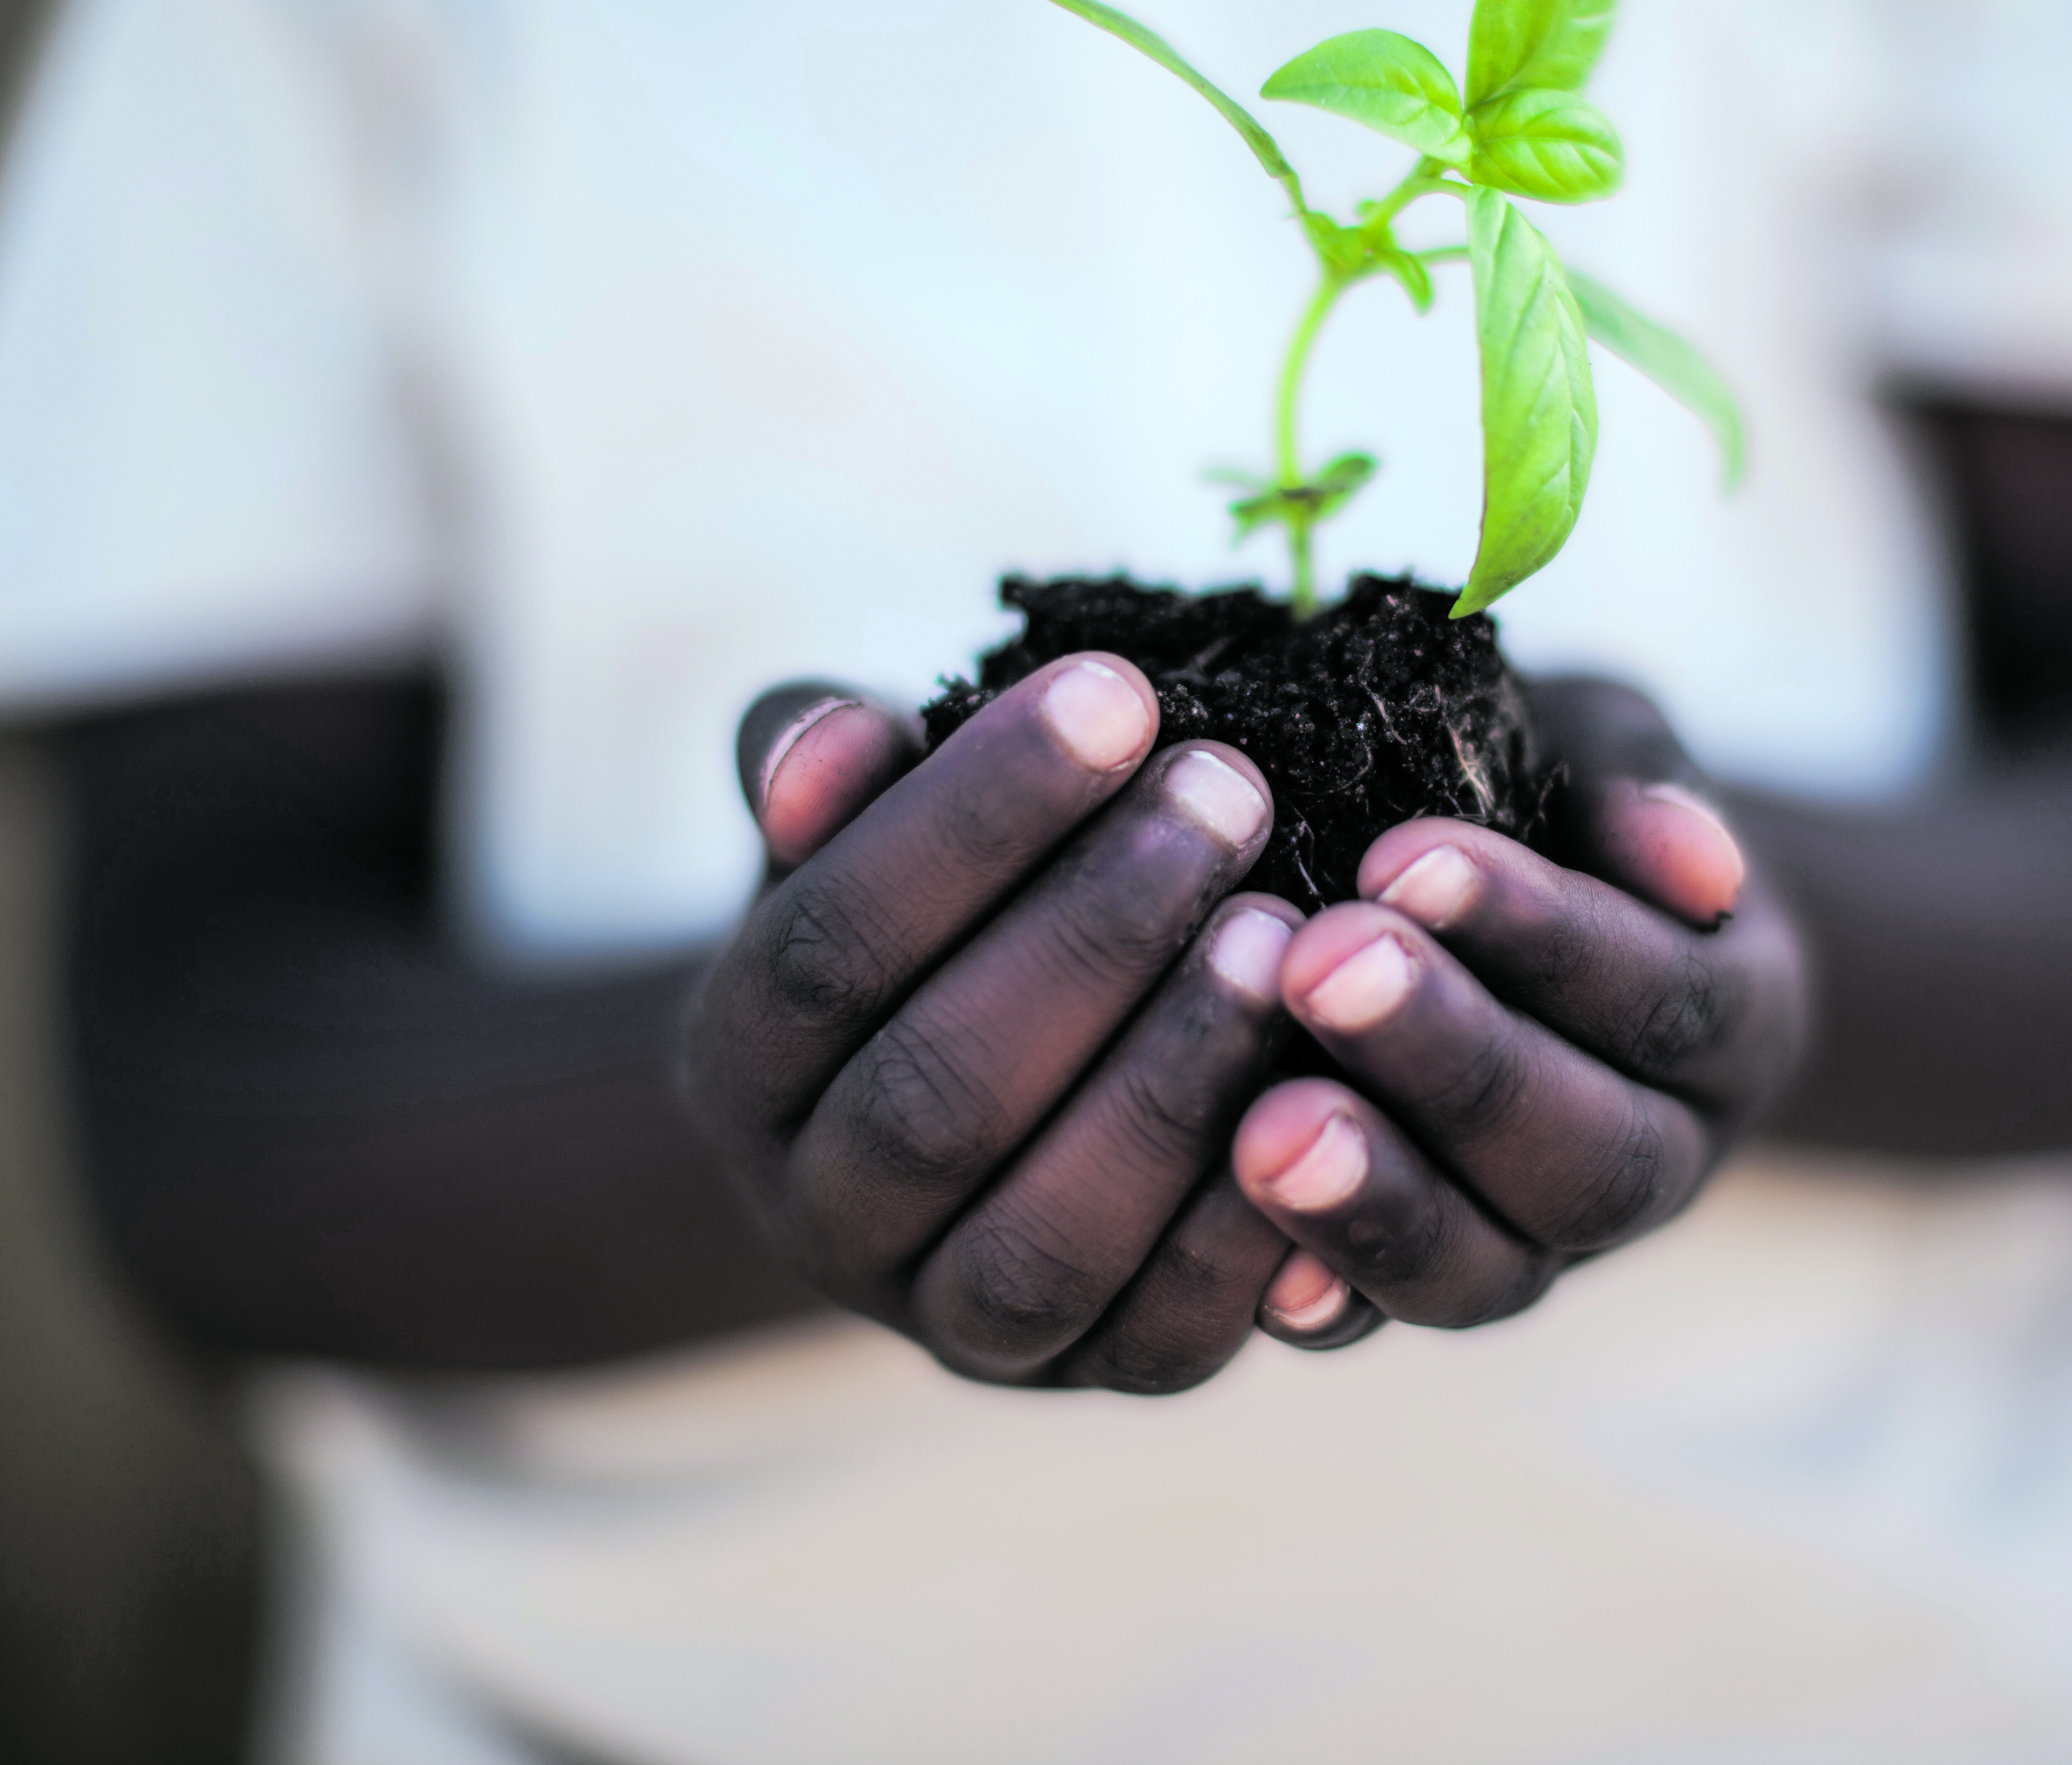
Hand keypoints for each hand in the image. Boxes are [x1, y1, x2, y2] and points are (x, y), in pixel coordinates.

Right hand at [680, 658, 1309, 1392]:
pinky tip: (1334, 1090)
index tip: (1117, 694)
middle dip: (1093, 934)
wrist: (958, 1108)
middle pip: (936, 1096)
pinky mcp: (1087, 1377)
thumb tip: (833, 737)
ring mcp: (948, 1323)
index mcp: (737, 1067)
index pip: (830, 945)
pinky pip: (1162, 1331)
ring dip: (1171, 1079)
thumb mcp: (852, 829)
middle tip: (1231, 791)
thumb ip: (826, 767)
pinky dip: (1247, 1228)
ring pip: (1043, 1234)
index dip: (970, 820)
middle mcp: (817, 1220)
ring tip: (1289, 930)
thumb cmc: (925, 923)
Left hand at [1229, 677, 1812, 1340]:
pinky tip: (1250, 1274)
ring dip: (1379, 1200)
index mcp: (1731, 1019)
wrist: (1531, 908)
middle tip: (1319, 966)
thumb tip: (1693, 861)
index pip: (1659, 994)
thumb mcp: (1603, 751)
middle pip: (1588, 1155)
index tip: (1404, 858)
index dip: (1542, 935)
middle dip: (1452, 1062)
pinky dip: (1322, 1301)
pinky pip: (1385, 1325)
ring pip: (1493, 1268)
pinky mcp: (1432, 1283)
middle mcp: (1662, 1158)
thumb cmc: (1554, 801)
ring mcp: (1547, 1244)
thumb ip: (1638, 785)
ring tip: (1261, 1131)